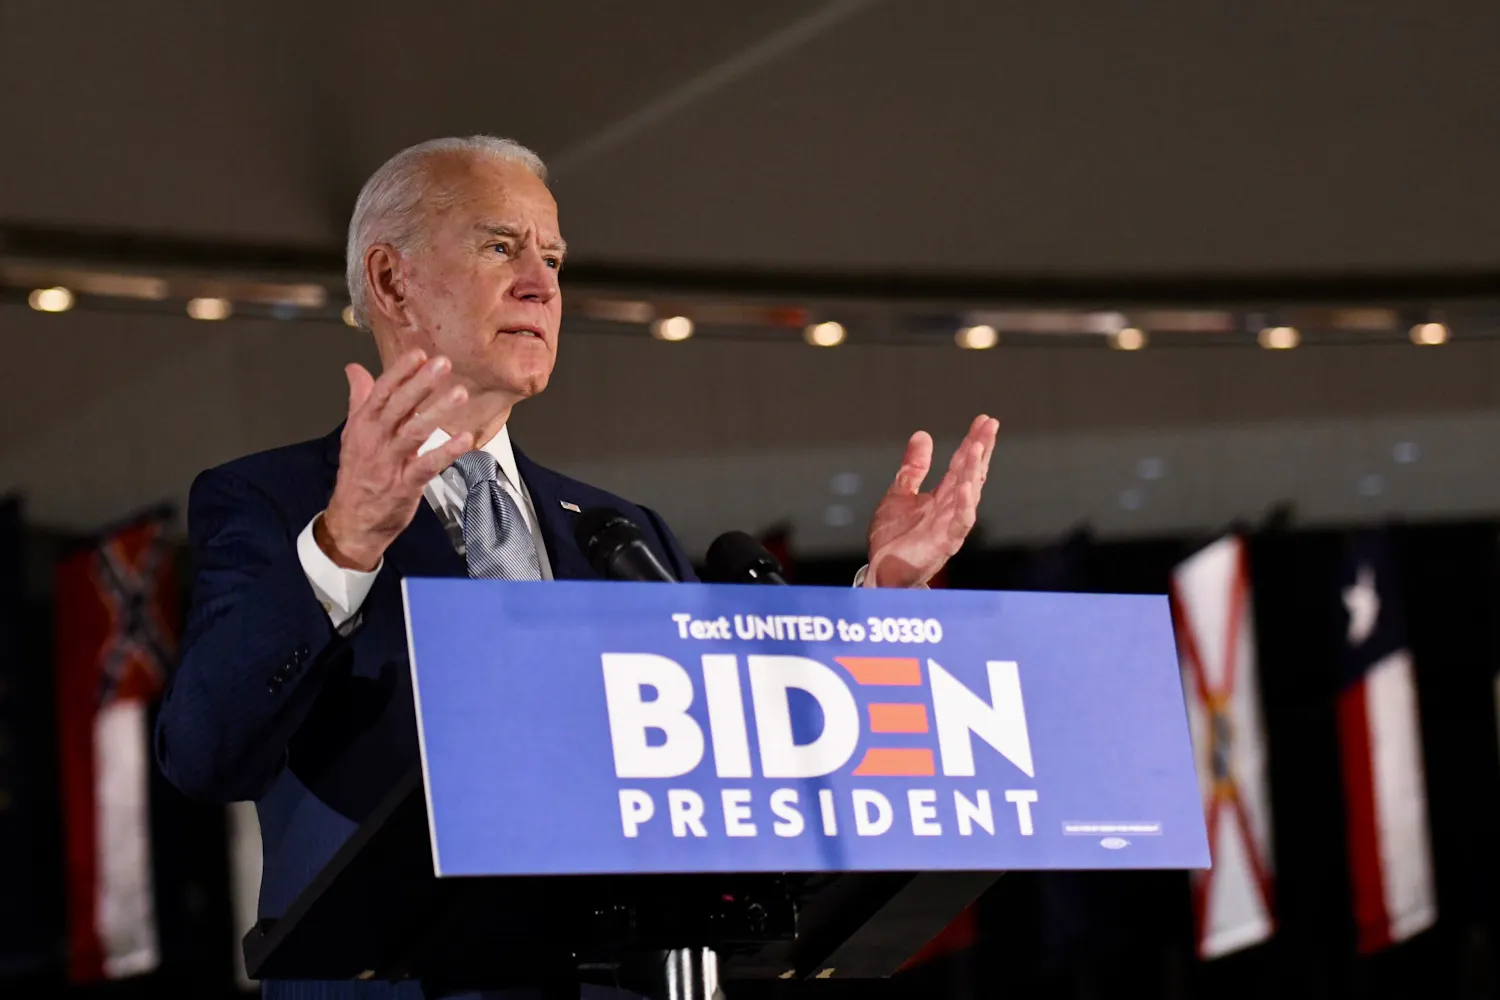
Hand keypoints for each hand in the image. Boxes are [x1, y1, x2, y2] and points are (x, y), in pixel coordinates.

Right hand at [317, 350, 474, 570]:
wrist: (351, 522)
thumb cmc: (357, 476)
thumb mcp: (353, 434)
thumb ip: (359, 399)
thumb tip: (354, 369)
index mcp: (363, 425)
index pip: (382, 392)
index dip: (400, 372)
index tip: (419, 353)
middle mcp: (375, 440)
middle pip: (398, 406)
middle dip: (421, 383)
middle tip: (442, 364)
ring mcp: (389, 463)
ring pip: (414, 432)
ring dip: (437, 411)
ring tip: (459, 394)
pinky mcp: (404, 485)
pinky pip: (427, 465)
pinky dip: (447, 451)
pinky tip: (465, 439)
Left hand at [865, 414, 998, 587]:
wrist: (881, 572)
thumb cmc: (894, 539)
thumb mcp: (900, 493)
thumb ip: (913, 468)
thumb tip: (922, 434)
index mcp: (942, 496)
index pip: (961, 464)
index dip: (972, 441)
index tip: (984, 420)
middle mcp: (951, 508)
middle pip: (969, 473)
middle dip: (980, 449)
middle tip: (990, 425)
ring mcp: (950, 525)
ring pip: (968, 494)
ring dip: (973, 470)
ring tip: (977, 447)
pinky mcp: (944, 543)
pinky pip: (959, 523)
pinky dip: (964, 505)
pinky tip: (966, 487)